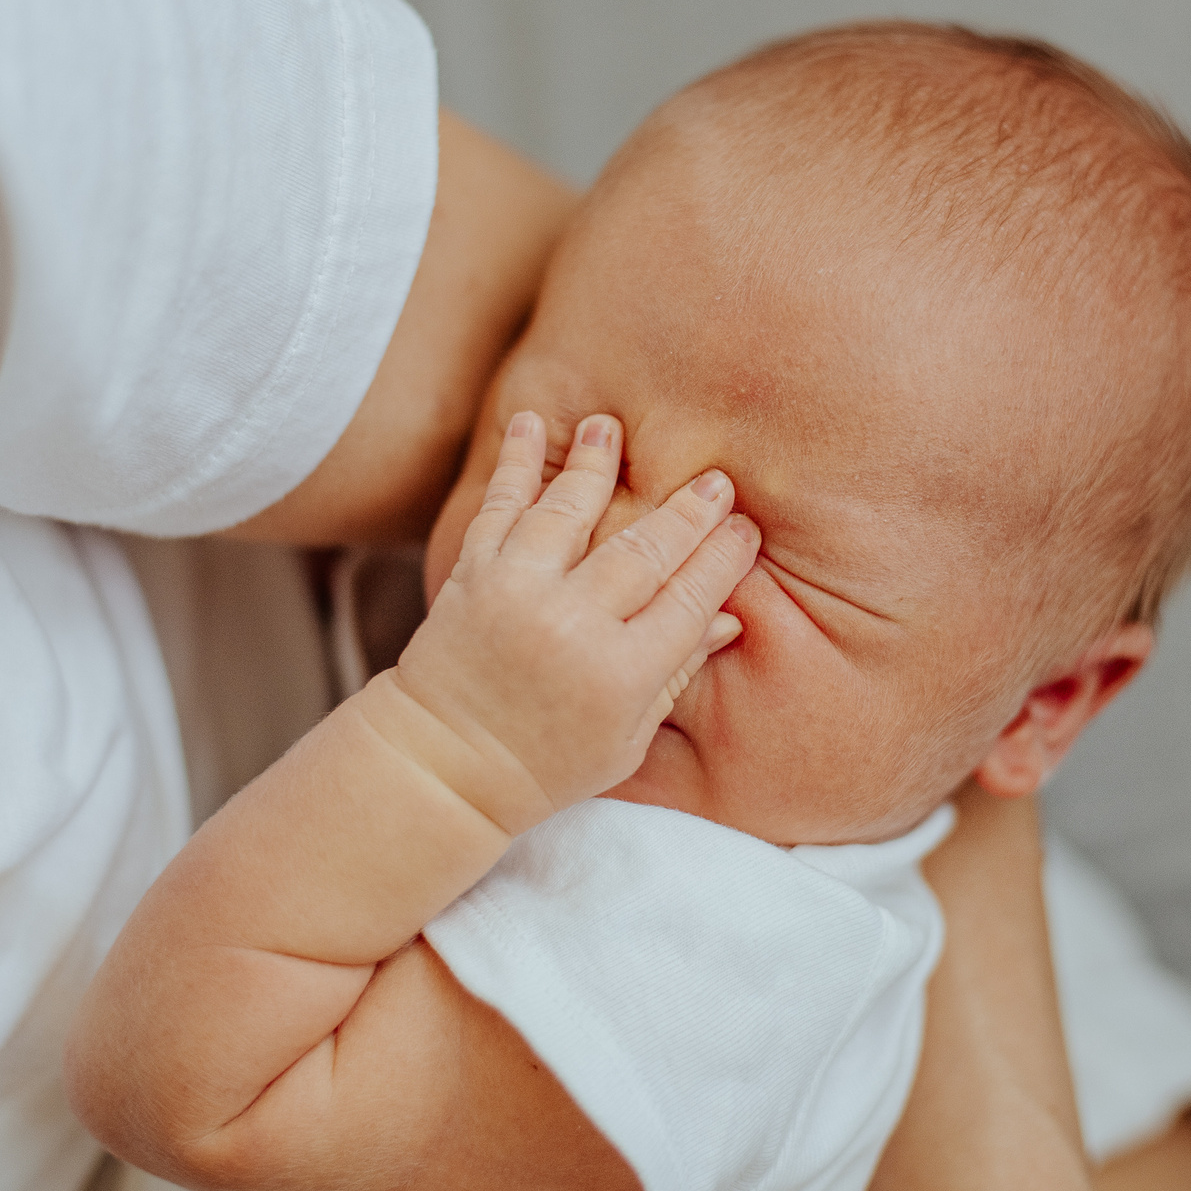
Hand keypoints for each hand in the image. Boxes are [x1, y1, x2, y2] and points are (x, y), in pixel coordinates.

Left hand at [389, 411, 757, 831]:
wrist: (444, 764)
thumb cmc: (545, 764)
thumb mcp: (626, 739)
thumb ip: (675, 675)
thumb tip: (728, 618)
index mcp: (619, 675)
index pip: (689, 602)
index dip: (723, 561)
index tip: (746, 530)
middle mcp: (571, 626)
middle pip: (645, 551)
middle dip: (688, 511)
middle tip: (717, 480)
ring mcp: (518, 594)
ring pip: (569, 512)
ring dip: (595, 465)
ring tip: (611, 429)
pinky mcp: (472, 577)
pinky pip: (499, 508)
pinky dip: (514, 464)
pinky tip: (528, 425)